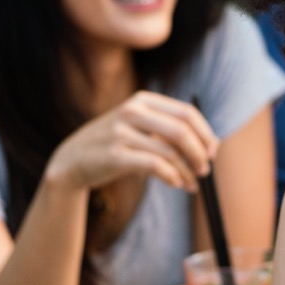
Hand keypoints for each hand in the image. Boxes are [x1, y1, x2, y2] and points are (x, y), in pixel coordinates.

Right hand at [46, 91, 219, 192]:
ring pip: (170, 152)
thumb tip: (212, 145)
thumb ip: (169, 130)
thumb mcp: (139, 127)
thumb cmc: (115, 146)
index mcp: (143, 100)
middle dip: (199, 153)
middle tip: (205, 170)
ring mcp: (121, 131)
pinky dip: (172, 176)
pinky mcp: (115, 154)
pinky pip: (155, 165)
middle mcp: (132, 111)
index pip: (187, 113)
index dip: (205, 134)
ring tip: (192, 184)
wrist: (72, 161)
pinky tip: (176, 184)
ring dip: (187, 171)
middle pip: (182, 131)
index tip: (213, 152)